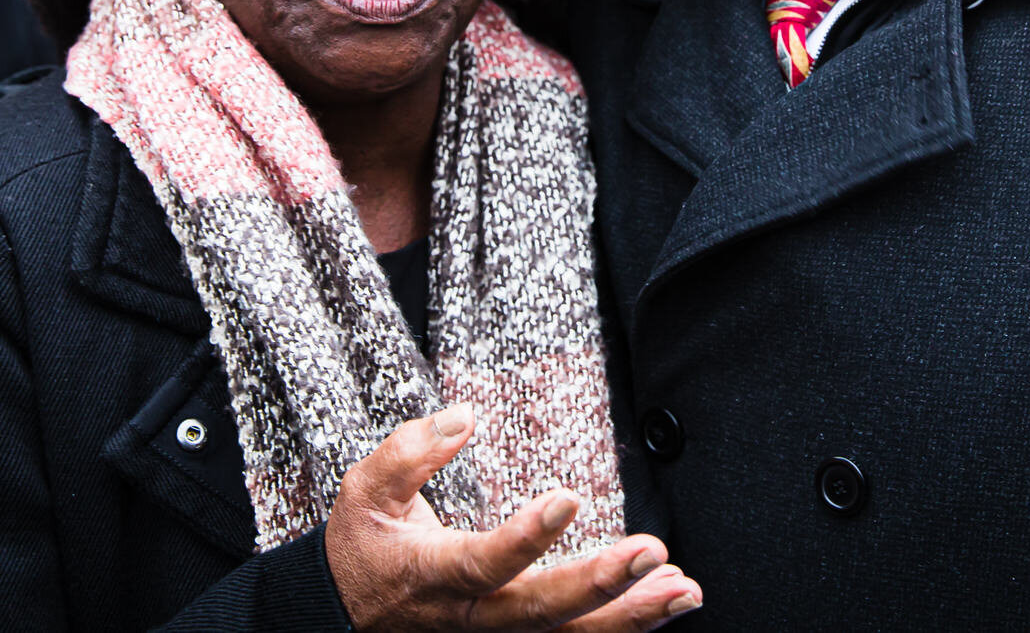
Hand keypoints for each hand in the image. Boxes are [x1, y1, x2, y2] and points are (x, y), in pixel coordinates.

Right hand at [328, 407, 702, 630]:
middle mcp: (473, 616)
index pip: (485, 564)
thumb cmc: (363, 546)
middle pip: (542, 614)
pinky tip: (667, 598)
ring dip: (632, 615)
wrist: (346, 613)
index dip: (527, 538)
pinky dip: (625, 624)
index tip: (569, 497)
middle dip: (601, 585)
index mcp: (435, 574)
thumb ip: (410, 453)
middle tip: (653, 551)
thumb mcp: (364, 492)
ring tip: (683, 588)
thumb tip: (464, 416)